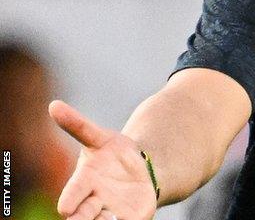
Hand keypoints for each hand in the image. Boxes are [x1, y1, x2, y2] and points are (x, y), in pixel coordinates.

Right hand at [48, 100, 157, 219]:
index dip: (70, 201)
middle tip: (84, 217)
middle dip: (82, 219)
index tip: (65, 208)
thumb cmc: (113, 154)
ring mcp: (110, 213)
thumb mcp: (100, 138)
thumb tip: (54, 105)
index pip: (72, 194)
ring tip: (110, 217)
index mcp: (83, 183)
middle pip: (82, 216)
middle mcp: (93, 202)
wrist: (140, 169)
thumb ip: (78, 125)